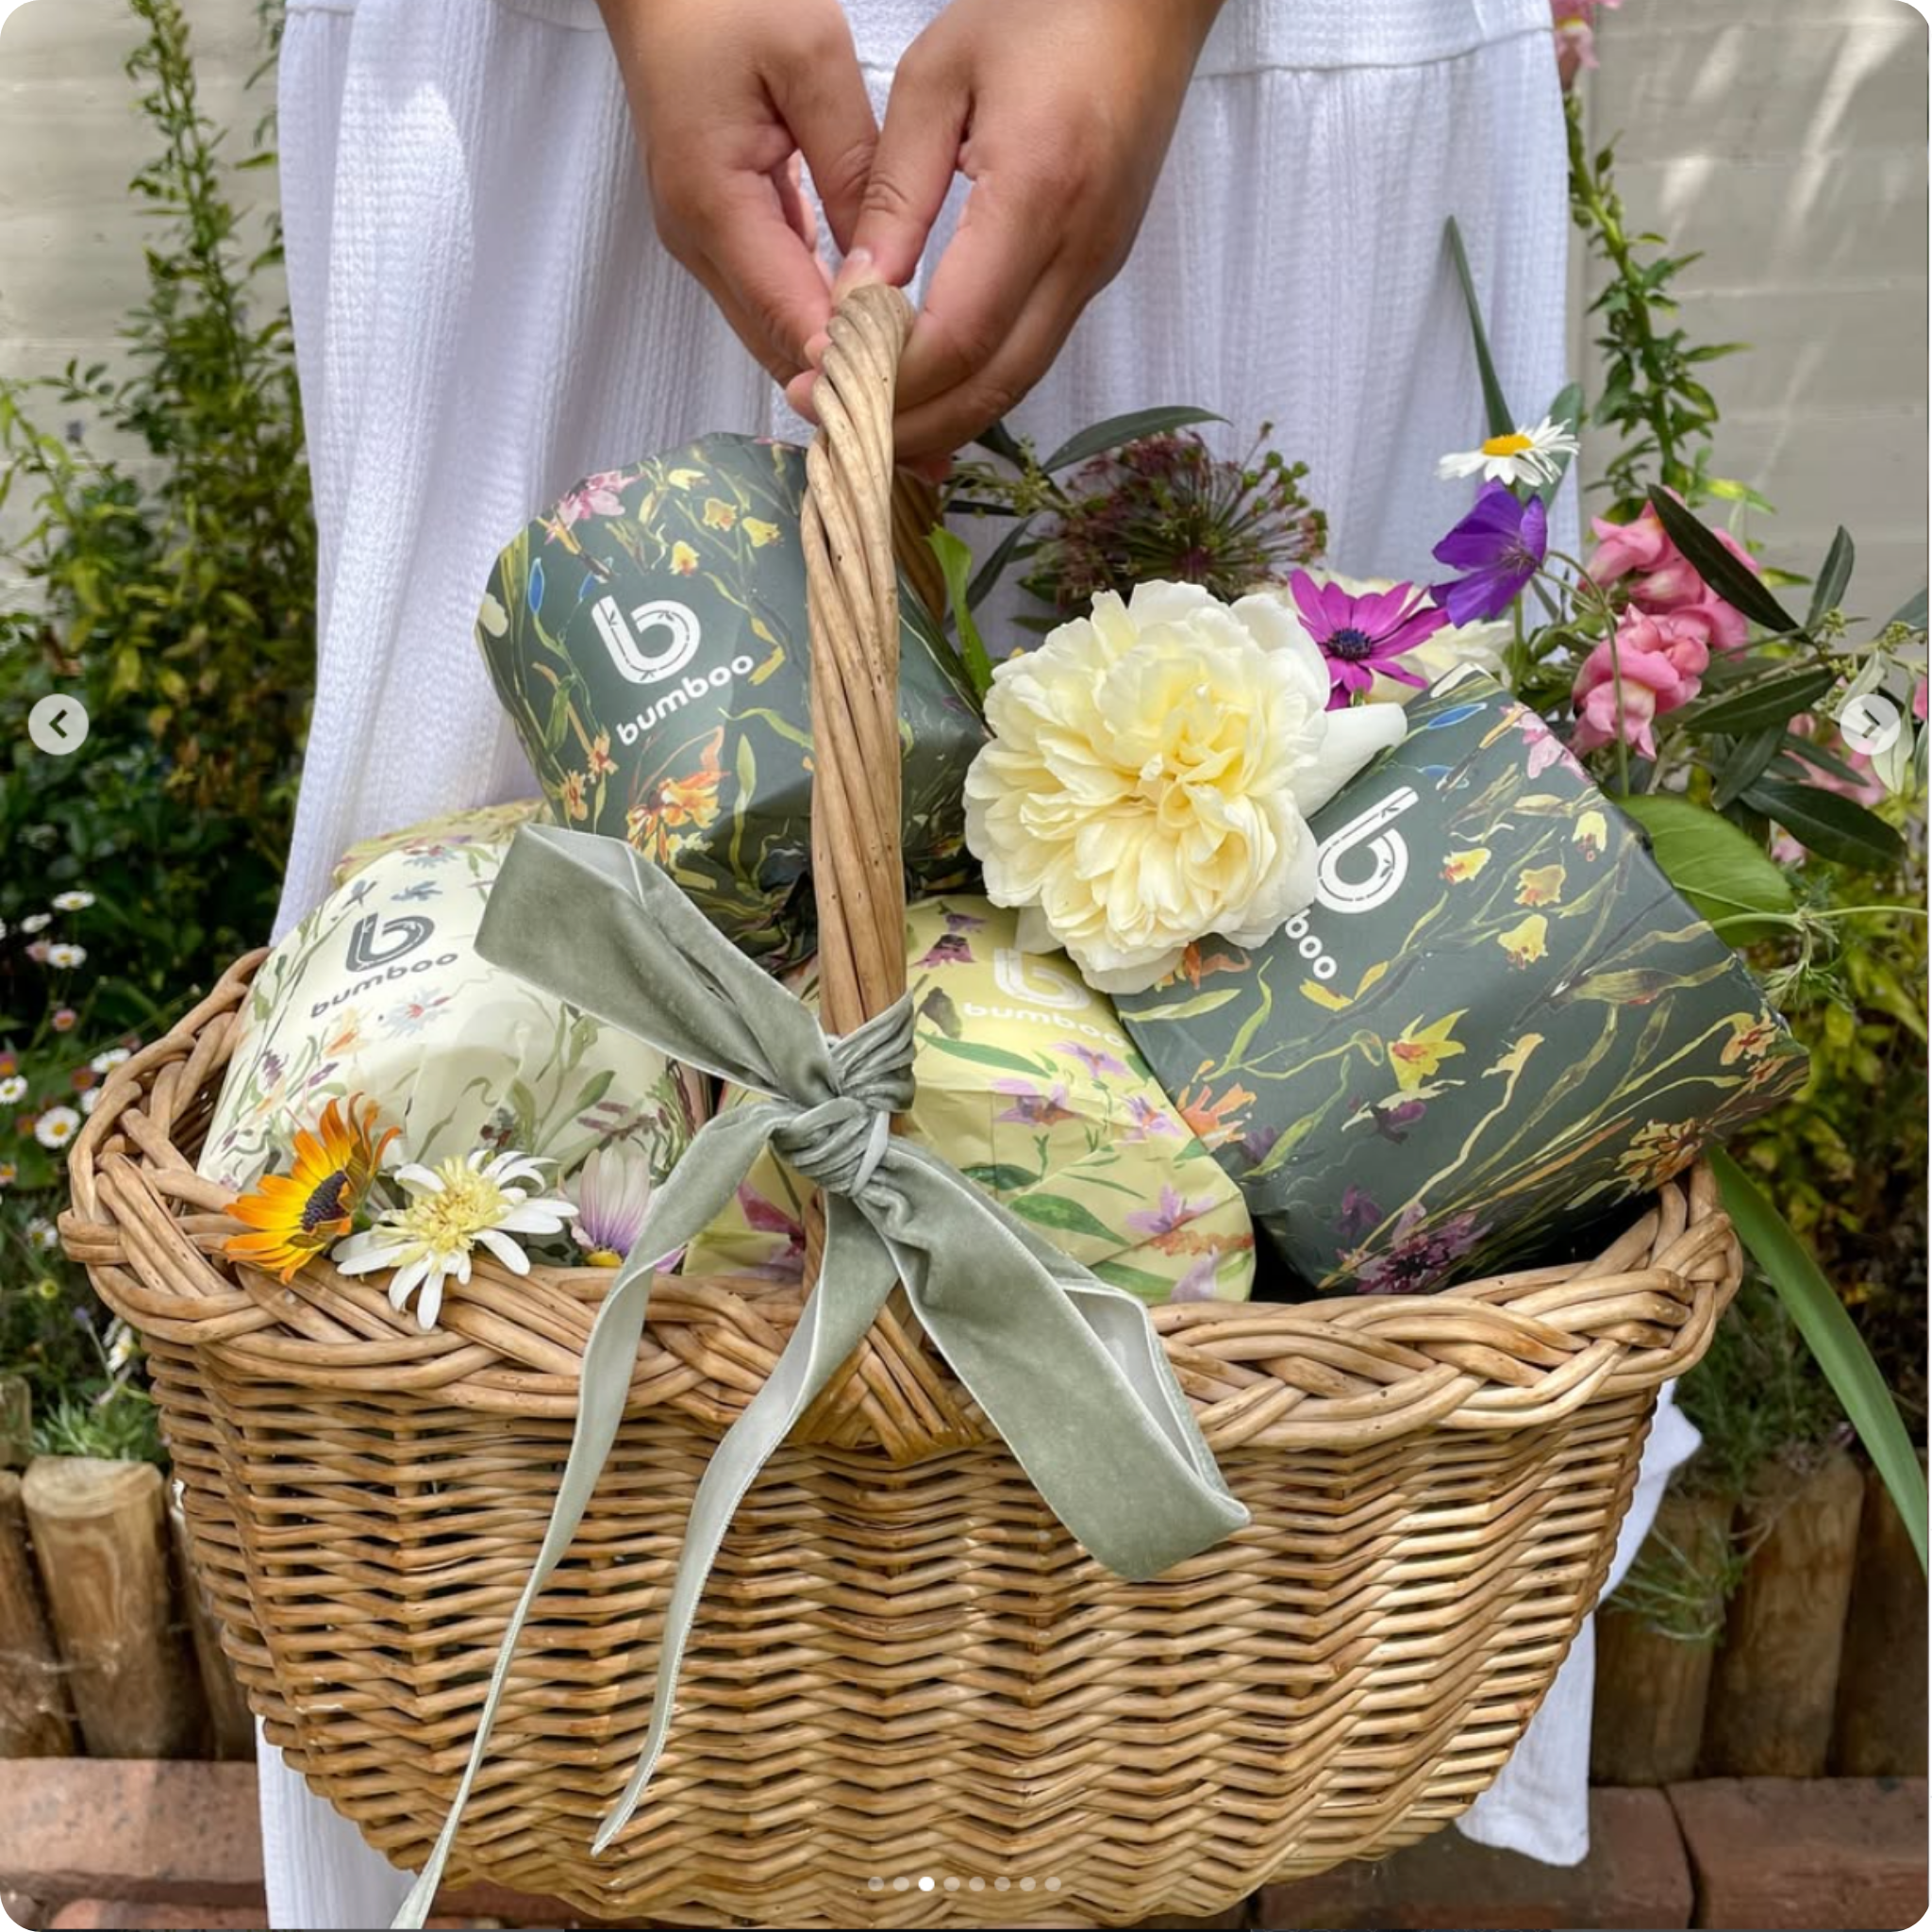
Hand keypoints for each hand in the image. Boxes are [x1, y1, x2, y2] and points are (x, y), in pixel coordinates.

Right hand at [596, 0, 878, 385]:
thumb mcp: (810, 55)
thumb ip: (851, 163)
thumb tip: (884, 263)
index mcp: (715, 201)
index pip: (791, 315)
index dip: (848, 368)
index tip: (912, 400)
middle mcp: (699, 239)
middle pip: (779, 348)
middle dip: (846, 389)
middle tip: (926, 425)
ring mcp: (701, 242)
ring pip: (774, 336)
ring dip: (834, 370)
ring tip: (908, 402)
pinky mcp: (714, 233)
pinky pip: (771, 303)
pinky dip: (818, 333)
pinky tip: (869, 347)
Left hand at [788, 0, 1223, 459]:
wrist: (1148, 0)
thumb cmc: (1043, 10)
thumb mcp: (937, 77)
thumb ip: (893, 193)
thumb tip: (853, 295)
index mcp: (1037, 195)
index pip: (958, 335)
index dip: (889, 380)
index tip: (820, 384)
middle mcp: (1079, 251)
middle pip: (992, 386)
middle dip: (910, 423)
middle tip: (831, 424)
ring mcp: (1097, 268)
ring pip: (1017, 382)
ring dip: (942, 416)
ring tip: (866, 415)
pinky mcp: (1098, 269)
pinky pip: (1032, 352)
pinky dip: (974, 385)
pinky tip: (922, 382)